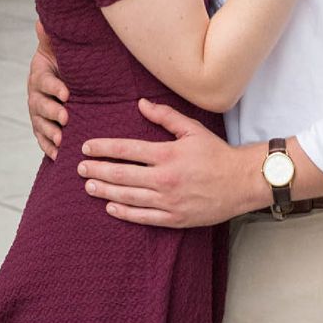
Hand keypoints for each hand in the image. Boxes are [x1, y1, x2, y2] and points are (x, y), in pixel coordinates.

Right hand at [26, 23, 67, 160]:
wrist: (66, 80)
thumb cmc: (65, 63)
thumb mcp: (58, 50)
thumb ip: (50, 39)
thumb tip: (42, 21)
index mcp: (39, 75)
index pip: (44, 81)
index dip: (54, 88)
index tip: (67, 94)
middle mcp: (35, 95)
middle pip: (39, 105)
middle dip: (51, 112)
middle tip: (65, 118)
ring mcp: (38, 114)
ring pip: (39, 124)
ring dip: (50, 132)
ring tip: (62, 139)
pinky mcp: (42, 129)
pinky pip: (42, 140)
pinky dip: (48, 148)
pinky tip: (58, 156)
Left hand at [77, 100, 254, 227]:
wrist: (243, 182)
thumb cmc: (217, 154)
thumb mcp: (192, 129)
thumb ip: (164, 116)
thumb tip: (140, 104)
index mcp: (167, 155)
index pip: (126, 150)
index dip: (103, 148)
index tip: (86, 147)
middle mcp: (165, 179)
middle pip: (122, 174)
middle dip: (98, 170)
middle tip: (79, 168)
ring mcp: (170, 201)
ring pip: (129, 197)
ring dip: (106, 191)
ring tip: (88, 186)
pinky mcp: (176, 219)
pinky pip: (145, 217)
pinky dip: (126, 213)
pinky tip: (111, 208)